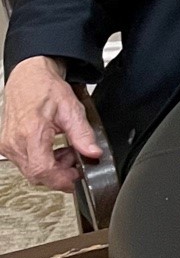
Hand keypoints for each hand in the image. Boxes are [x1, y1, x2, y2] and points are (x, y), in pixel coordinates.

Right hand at [0, 56, 102, 191]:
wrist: (29, 78)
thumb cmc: (46, 89)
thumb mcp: (72, 109)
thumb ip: (83, 134)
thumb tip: (93, 153)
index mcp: (31, 132)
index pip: (41, 170)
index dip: (61, 179)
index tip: (76, 178)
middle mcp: (14, 141)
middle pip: (36, 174)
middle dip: (60, 173)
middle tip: (76, 161)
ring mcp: (8, 145)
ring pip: (31, 171)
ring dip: (52, 168)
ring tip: (67, 152)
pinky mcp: (7, 145)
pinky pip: (26, 163)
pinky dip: (43, 161)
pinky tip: (55, 150)